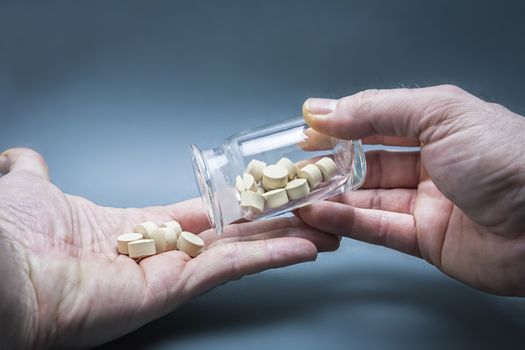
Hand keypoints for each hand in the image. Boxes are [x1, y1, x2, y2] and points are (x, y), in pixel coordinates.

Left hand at [0, 148, 338, 348]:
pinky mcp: (178, 288)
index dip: (230, 205)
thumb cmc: (16, 234)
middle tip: (309, 211)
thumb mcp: (30, 189)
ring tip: (325, 228)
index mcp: (133, 230)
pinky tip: (307, 245)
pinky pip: (234, 268)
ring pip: (241, 251)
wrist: (5, 272)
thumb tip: (25, 158)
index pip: (195, 214)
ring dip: (284, 239)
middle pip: (228, 234)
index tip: (260, 194)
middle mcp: (159, 253)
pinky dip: (273, 256)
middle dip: (271, 224)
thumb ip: (35, 173)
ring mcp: (172, 272)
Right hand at [297, 85, 524, 295]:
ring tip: (298, 192)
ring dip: (332, 196)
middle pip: (369, 162)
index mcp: (440, 127)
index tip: (306, 128)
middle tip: (295, 165)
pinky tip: (320, 214)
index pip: (378, 122)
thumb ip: (377, 109)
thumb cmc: (507, 158)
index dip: (341, 124)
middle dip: (331, 163)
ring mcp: (427, 204)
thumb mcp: (439, 113)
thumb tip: (324, 108)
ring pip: (368, 198)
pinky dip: (347, 223)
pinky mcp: (425, 240)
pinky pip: (378, 229)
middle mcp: (432, 164)